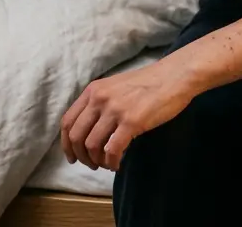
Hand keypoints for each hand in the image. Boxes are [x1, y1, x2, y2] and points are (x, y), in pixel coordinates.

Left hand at [60, 62, 194, 171]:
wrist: (175, 76)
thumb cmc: (149, 82)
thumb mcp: (115, 86)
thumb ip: (100, 103)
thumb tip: (90, 130)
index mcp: (93, 90)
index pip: (68, 121)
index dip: (66, 144)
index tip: (72, 156)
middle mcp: (99, 99)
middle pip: (77, 136)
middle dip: (81, 156)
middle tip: (91, 165)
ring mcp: (115, 110)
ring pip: (92, 146)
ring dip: (97, 161)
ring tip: (108, 164)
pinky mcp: (132, 121)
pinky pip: (113, 150)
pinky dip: (112, 162)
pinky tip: (118, 164)